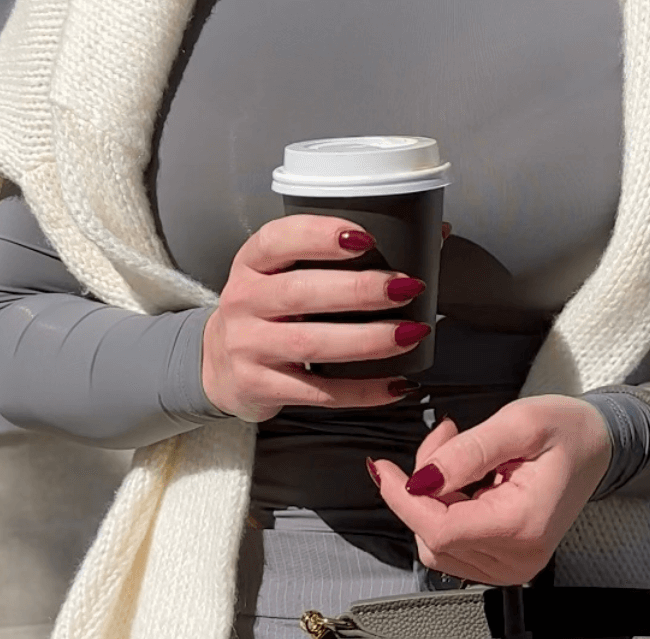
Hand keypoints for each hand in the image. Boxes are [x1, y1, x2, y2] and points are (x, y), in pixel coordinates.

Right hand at [201, 216, 448, 421]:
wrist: (217, 367)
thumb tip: (432, 233)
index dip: (320, 235)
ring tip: (411, 334)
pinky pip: (320, 393)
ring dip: (367, 340)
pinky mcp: (262, 387)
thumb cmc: (268, 314)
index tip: (364, 237)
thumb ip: (338, 259)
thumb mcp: (282, 277)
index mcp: (251, 264)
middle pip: (302, 294)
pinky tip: (397, 385)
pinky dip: (363, 391)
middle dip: (359, 291)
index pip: (278, 240)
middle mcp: (244, 302)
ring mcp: (250, 348)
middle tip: (406, 288)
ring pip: (313, 344)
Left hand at [369, 395, 612, 585]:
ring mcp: (509, 569)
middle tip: (446, 437)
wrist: (598, 449)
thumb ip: (467, 452)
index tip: (382, 468)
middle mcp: (515, 561)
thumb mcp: (519, 423)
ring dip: (431, 500)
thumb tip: (420, 480)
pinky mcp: (502, 567)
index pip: (439, 531)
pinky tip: (462, 482)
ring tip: (459, 455)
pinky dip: (443, 513)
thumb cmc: (566, 431)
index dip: (402, 500)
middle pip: (433, 537)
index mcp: (521, 527)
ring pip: (435, 545)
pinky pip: (450, 547)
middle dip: (421, 489)